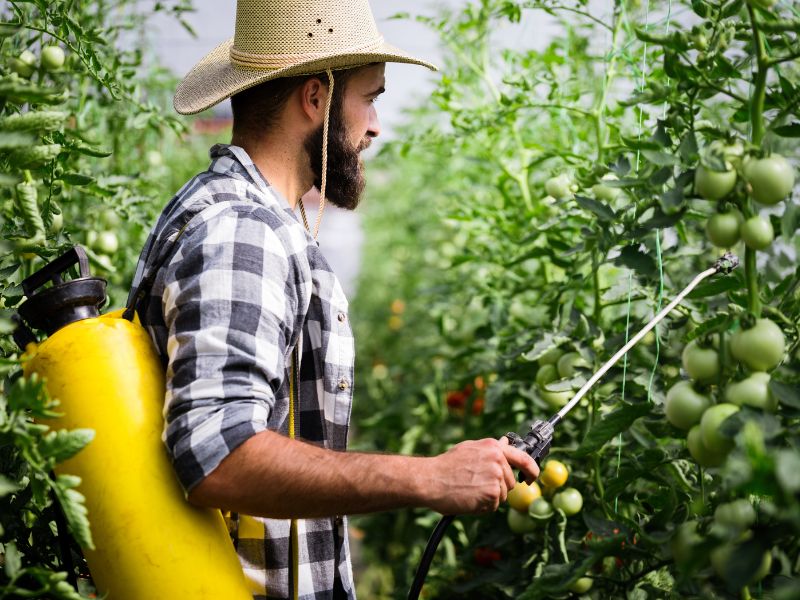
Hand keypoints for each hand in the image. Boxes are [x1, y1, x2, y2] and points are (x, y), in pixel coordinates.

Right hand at [423, 437, 539, 514]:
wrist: (430, 480)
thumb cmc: (446, 466)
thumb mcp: (469, 449)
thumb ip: (490, 448)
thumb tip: (506, 443)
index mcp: (493, 447)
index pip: (523, 458)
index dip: (531, 470)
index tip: (532, 477)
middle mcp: (498, 460)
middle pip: (510, 482)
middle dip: (497, 487)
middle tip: (476, 485)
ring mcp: (496, 477)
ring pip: (502, 495)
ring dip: (489, 498)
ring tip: (469, 490)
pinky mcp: (492, 494)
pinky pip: (493, 506)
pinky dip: (482, 507)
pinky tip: (468, 499)